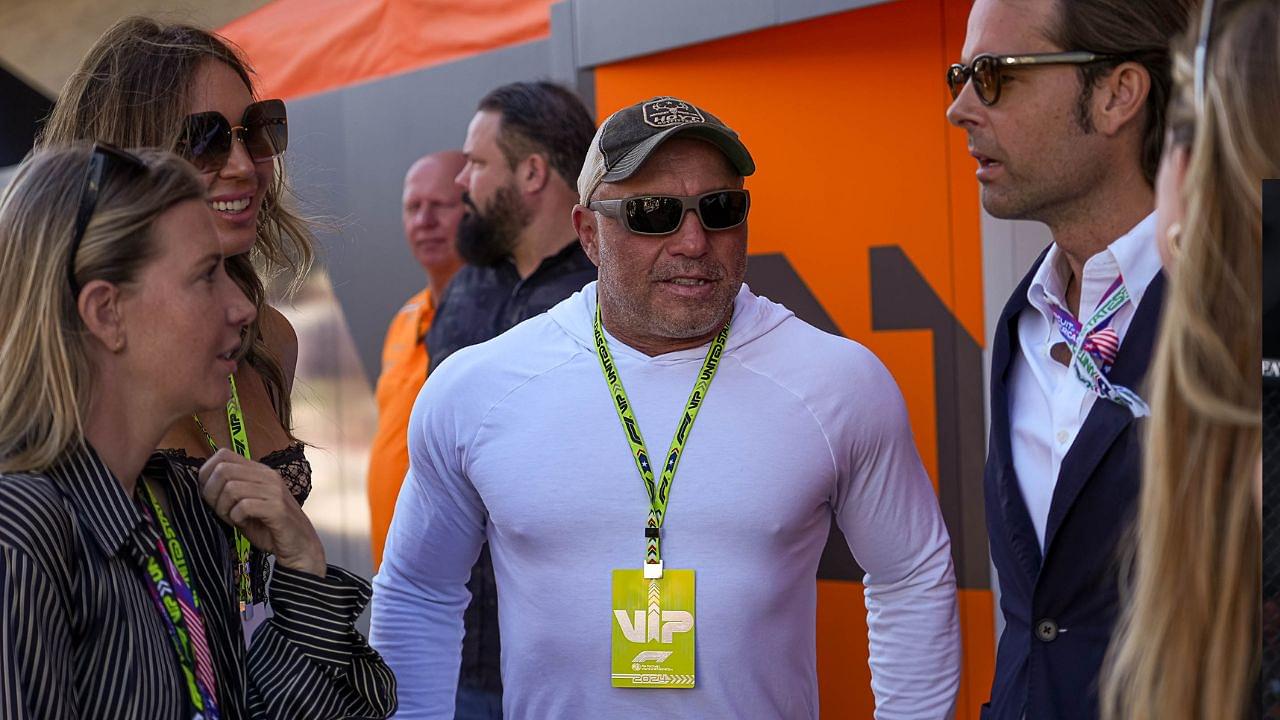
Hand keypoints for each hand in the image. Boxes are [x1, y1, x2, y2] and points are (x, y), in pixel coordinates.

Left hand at [198, 449, 326, 576]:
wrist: (299, 546)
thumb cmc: (268, 527)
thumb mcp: (245, 504)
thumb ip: (229, 491)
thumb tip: (201, 483)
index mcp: (259, 470)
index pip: (223, 455)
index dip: (206, 474)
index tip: (209, 495)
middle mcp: (267, 475)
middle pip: (223, 470)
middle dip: (211, 493)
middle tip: (220, 511)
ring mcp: (274, 490)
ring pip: (231, 488)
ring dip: (224, 508)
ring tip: (232, 518)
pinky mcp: (277, 508)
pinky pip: (244, 506)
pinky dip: (236, 518)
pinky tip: (242, 524)